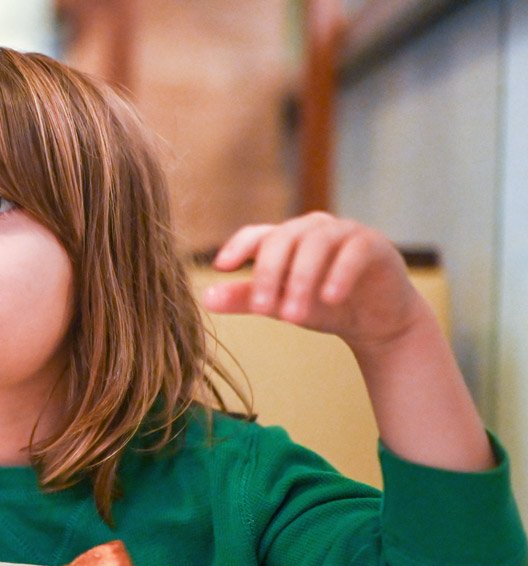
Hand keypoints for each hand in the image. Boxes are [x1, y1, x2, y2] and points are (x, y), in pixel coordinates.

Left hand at [203, 212, 428, 352]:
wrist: (375, 321)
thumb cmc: (322, 306)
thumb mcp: (279, 304)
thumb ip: (245, 299)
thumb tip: (205, 299)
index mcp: (286, 239)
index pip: (257, 234)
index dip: (238, 246)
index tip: (221, 266)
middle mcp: (313, 229)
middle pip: (283, 238)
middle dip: (269, 274)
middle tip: (262, 309)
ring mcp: (344, 233)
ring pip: (316, 244)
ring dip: (301, 279)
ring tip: (291, 316)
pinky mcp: (374, 245)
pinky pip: (354, 251)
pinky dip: (340, 273)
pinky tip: (330, 298)